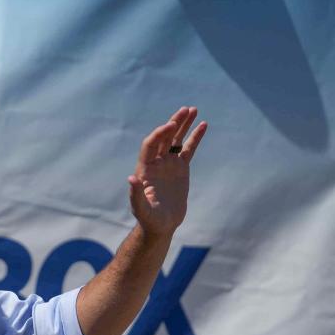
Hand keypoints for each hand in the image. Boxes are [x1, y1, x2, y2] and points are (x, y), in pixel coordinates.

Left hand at [129, 107, 207, 237]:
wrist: (161, 225)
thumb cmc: (149, 218)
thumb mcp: (141, 208)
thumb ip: (136, 194)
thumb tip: (131, 178)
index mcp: (144, 169)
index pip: (150, 145)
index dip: (159, 134)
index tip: (170, 126)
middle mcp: (155, 163)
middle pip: (164, 137)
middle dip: (174, 123)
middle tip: (185, 110)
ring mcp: (168, 164)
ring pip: (175, 140)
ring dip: (183, 125)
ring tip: (193, 110)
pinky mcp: (181, 168)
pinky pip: (188, 149)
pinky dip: (195, 137)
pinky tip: (203, 125)